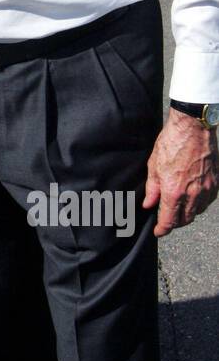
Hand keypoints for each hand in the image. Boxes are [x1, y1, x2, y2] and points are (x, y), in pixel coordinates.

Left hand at [143, 108, 218, 235]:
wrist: (193, 128)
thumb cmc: (171, 143)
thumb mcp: (154, 165)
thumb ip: (152, 188)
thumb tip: (149, 204)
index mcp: (174, 191)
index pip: (169, 221)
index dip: (162, 229)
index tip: (159, 232)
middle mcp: (192, 194)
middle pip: (184, 220)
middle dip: (175, 223)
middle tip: (167, 219)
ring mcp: (206, 189)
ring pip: (197, 212)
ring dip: (187, 214)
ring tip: (179, 208)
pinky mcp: (215, 182)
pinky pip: (208, 201)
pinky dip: (200, 204)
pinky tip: (193, 198)